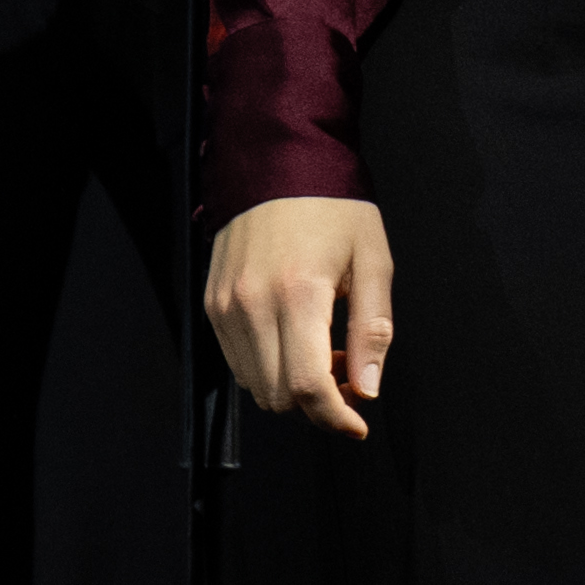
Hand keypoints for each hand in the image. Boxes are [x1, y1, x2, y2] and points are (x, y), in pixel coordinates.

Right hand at [204, 199, 396, 440]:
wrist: (275, 160)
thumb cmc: (333, 206)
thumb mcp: (372, 261)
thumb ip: (371, 330)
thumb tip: (367, 389)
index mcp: (298, 295)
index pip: (308, 388)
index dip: (335, 417)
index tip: (357, 424)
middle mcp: (252, 306)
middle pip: (279, 396)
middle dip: (318, 401)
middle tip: (347, 369)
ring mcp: (225, 306)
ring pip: (255, 385)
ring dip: (290, 385)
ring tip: (321, 347)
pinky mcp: (213, 303)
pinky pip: (237, 360)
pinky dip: (266, 365)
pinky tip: (292, 336)